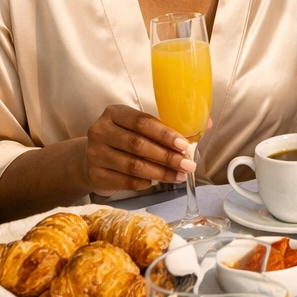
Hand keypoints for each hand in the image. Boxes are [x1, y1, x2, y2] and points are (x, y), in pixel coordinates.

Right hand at [81, 105, 197, 193]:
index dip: (165, 134)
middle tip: (187, 164)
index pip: (142, 122)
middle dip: (167, 157)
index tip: (184, 145)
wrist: (89, 159)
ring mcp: (95, 153)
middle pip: (139, 145)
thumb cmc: (123, 140)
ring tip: (179, 176)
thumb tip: (208, 124)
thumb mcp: (139, 128)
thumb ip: (168, 126)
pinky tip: (156, 182)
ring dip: (161, 173)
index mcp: (114, 113)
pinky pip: (126, 182)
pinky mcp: (94, 175)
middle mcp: (101, 131)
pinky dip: (145, 183)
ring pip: (133, 166)